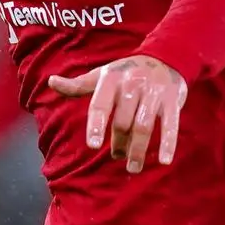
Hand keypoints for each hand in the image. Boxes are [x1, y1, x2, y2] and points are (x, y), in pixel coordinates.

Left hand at [48, 54, 186, 173]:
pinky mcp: (173, 100)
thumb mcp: (102, 75)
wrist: (165, 57)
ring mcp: (154, 93)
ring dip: (138, 150)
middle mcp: (133, 84)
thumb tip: (51, 82)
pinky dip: (168, 143)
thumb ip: (78, 85)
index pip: (101, 104)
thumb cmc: (126, 72)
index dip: (96, 125)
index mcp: (111, 79)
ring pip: (144, 126)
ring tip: (133, 167)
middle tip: (116, 156)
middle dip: (119, 143)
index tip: (93, 146)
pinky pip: (171, 125)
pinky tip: (164, 161)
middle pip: (123, 121)